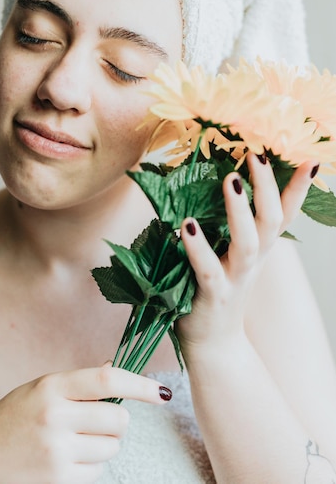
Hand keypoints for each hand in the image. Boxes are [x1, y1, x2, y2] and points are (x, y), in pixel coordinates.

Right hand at [0, 366, 170, 483]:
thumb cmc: (8, 422)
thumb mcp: (36, 391)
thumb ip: (76, 385)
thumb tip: (118, 373)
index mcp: (51, 388)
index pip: (107, 379)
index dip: (139, 383)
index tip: (160, 392)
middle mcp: (55, 418)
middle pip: (118, 419)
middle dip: (115, 422)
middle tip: (94, 423)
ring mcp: (57, 453)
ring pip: (111, 447)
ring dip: (101, 446)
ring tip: (71, 443)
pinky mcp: (60, 481)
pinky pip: (98, 473)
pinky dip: (89, 468)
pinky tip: (63, 462)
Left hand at [176, 153, 317, 356]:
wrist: (214, 341)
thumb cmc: (219, 286)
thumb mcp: (233, 253)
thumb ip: (232, 223)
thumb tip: (221, 180)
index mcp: (260, 246)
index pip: (285, 213)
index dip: (298, 188)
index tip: (309, 159)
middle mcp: (254, 260)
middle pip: (272, 221)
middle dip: (268, 188)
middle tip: (257, 155)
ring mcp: (235, 277)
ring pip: (248, 242)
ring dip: (240, 210)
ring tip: (231, 179)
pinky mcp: (213, 293)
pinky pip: (207, 268)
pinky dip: (198, 247)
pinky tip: (187, 225)